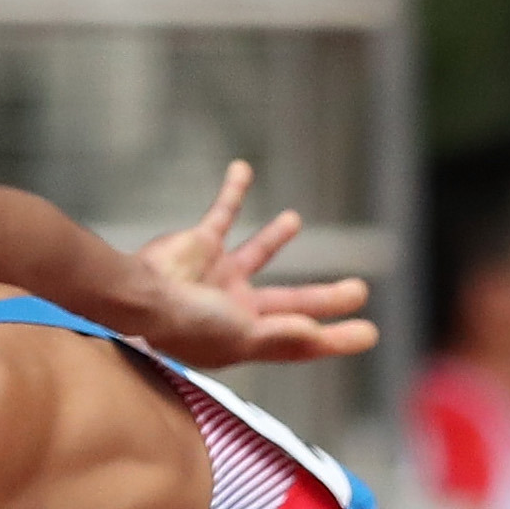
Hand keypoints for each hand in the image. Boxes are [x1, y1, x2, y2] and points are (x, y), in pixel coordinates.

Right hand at [120, 160, 374, 368]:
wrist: (139, 295)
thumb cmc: (186, 325)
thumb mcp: (240, 336)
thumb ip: (281, 334)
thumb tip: (317, 333)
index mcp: (249, 337)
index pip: (302, 340)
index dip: (336, 337)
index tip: (370, 333)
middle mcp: (236, 308)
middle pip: (292, 301)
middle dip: (326, 297)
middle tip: (359, 289)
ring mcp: (219, 275)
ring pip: (257, 253)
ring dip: (275, 236)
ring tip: (293, 218)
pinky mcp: (201, 245)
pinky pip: (222, 211)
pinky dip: (233, 190)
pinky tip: (243, 168)